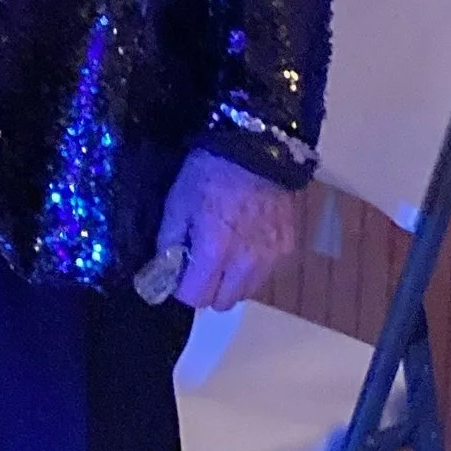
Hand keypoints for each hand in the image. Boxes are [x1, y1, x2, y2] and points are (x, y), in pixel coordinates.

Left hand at [153, 148, 300, 310]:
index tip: (179, 274)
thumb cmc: (209, 173)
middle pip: (222, 303)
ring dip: (231, 283)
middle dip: (207, 290)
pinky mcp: (287, 248)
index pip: (195, 298)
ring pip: (246, 292)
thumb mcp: (177, 202)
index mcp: (214, 252)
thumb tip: (164, 269)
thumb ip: (168, 241)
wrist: (256, 148)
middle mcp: (245, 263)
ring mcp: (270, 257)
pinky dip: (253, 269)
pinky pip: (265, 275)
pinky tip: (246, 244)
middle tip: (201, 266)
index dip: (182, 289)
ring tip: (225, 256)